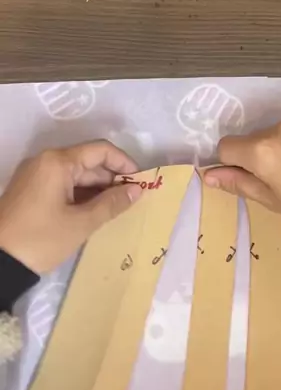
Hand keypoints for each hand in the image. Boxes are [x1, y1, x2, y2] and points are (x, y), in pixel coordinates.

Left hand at [0, 141, 142, 273]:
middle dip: (112, 178)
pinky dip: (81, 194)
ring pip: (76, 174)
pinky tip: (96, 210)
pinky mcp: (30, 190)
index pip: (100, 150)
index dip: (124, 163)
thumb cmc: (41, 239)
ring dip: (98, 188)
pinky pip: (63, 184)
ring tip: (118, 206)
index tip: (141, 181)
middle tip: (134, 198)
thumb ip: (112, 203)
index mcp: (58, 162)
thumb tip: (137, 190)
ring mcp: (35, 175)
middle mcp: (45, 161)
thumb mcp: (81, 223)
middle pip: (88, 161)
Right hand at [204, 116, 280, 230]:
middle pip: (255, 138)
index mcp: (260, 151)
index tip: (249, 178)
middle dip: (260, 155)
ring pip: (280, 132)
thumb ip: (239, 184)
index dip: (232, 164)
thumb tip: (209, 175)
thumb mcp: (272, 201)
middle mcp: (279, 128)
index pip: (227, 147)